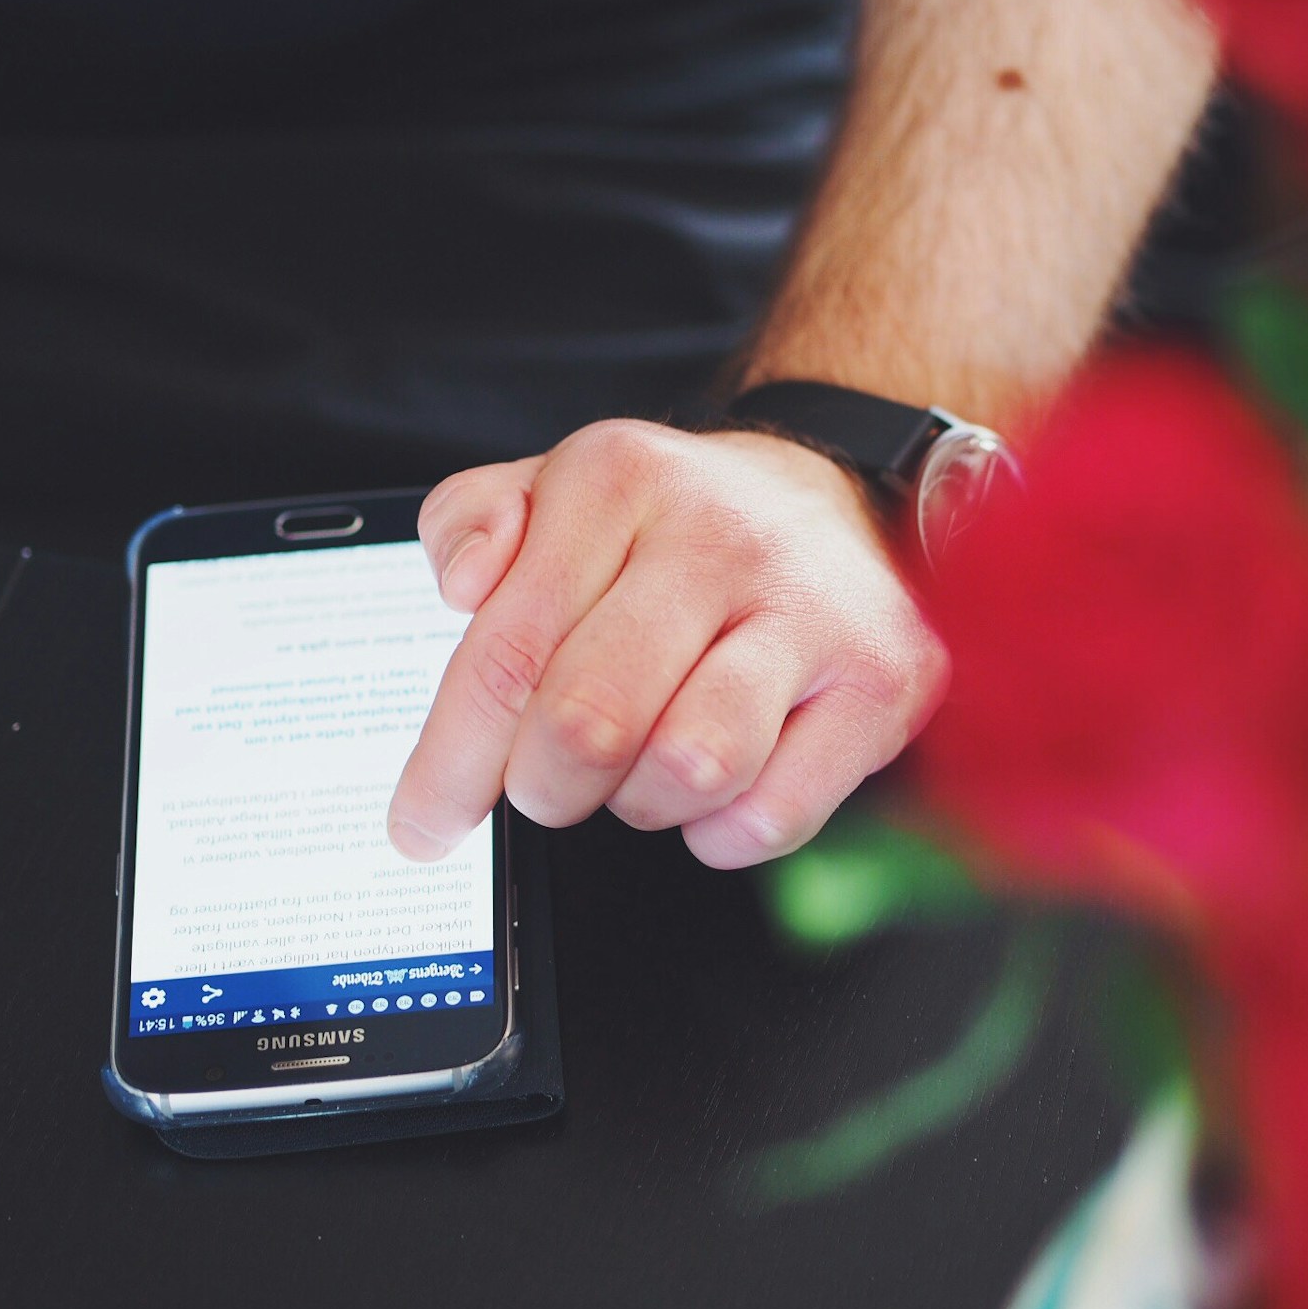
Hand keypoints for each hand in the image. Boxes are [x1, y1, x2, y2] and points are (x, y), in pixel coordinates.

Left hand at [386, 419, 949, 869]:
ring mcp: (812, 610)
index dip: (449, 763)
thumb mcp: (562, 492)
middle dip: (545, 787)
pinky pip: (771, 815)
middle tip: (548, 787)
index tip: (422, 826)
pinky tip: (721, 784)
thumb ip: (473, 521)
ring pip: (686, 771)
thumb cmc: (683, 528)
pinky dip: (723, 830)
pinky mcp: (885, 681)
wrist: (845, 504)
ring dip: (643, 802)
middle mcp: (720, 536)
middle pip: (588, 722)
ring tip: (647, 764)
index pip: (506, 651)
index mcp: (621, 478)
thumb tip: (462, 586)